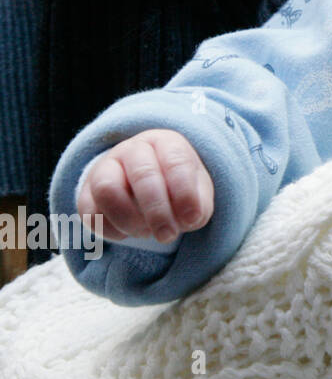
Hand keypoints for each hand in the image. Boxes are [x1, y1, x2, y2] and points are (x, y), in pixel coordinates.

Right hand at [75, 129, 213, 243]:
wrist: (144, 186)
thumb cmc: (176, 187)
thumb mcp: (197, 191)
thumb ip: (199, 205)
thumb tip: (189, 220)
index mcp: (166, 143)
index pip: (176, 161)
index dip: (185, 193)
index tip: (191, 219)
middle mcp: (134, 149)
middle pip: (142, 174)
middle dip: (157, 211)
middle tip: (167, 235)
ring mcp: (105, 167)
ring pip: (107, 189)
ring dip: (129, 219)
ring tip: (146, 232)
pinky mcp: (86, 192)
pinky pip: (90, 212)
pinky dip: (109, 230)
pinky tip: (127, 234)